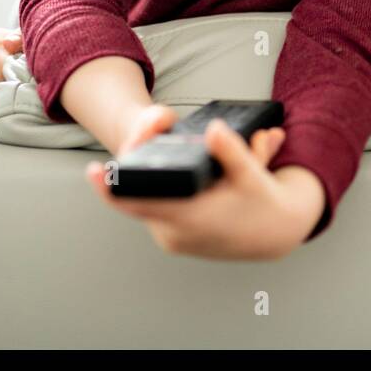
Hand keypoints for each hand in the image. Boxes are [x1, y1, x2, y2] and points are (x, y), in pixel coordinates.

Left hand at [85, 113, 317, 260]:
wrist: (278, 233)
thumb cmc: (264, 202)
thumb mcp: (252, 174)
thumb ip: (231, 151)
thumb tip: (214, 129)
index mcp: (190, 218)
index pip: (137, 203)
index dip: (110, 187)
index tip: (93, 169)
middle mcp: (177, 233)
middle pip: (136, 201)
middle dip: (130, 174)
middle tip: (126, 150)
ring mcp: (175, 240)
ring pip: (148, 205)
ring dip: (148, 185)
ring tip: (152, 159)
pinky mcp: (177, 240)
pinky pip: (157, 214)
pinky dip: (159, 196)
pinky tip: (165, 179)